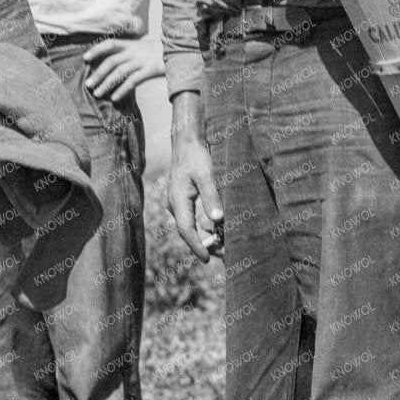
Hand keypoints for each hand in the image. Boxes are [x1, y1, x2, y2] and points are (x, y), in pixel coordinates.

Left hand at [81, 37, 163, 102]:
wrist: (182, 50)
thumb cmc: (161, 51)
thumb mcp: (145, 46)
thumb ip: (132, 51)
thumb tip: (117, 59)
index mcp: (132, 44)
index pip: (110, 44)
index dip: (97, 50)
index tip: (85, 58)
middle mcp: (135, 51)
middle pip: (112, 61)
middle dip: (98, 73)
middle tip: (88, 84)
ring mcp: (143, 60)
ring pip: (120, 72)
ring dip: (107, 83)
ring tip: (97, 94)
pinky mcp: (151, 70)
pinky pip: (133, 81)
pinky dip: (122, 90)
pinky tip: (115, 98)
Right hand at [165, 97, 223, 262]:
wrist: (186, 141)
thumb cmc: (196, 156)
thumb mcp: (206, 174)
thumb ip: (211, 196)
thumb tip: (217, 219)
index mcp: (178, 200)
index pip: (186, 230)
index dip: (196, 246)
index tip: (207, 258)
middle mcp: (176, 205)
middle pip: (188, 231)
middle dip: (204, 245)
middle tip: (222, 255)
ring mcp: (179, 203)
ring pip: (191, 226)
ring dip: (206, 236)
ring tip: (224, 245)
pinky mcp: (184, 199)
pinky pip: (193, 218)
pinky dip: (205, 225)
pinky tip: (218, 228)